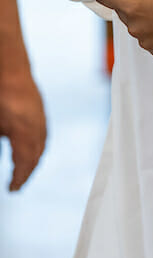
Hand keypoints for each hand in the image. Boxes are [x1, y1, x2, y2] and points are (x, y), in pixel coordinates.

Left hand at [0, 70, 46, 190]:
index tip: (12, 189)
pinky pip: (43, 134)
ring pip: (41, 144)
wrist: (10, 68)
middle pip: (36, 154)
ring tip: (23, 172)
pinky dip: (38, 147)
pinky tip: (31, 152)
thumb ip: (2, 137)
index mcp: (22, 129)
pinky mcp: (40, 110)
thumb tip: (11, 158)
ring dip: (34, 161)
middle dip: (27, 172)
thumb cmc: (1, 94)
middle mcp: (36, 124)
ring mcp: (40, 116)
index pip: (24, 160)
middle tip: (17, 185)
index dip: (20, 177)